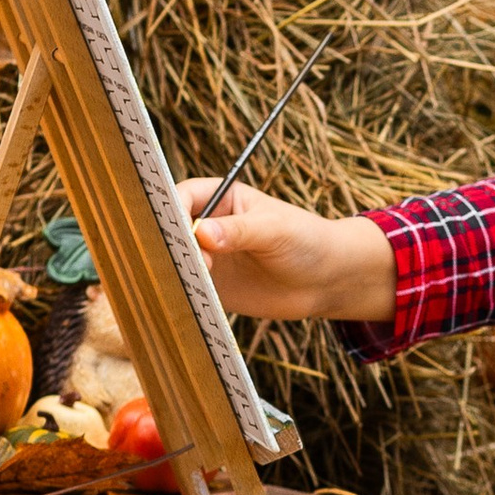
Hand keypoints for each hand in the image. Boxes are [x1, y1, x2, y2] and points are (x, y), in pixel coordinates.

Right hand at [182, 180, 396, 326]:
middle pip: (172, 228)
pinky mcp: (212, 286)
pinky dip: (183, 292)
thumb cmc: (306, 241)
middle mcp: (208, 225)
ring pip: (176, 259)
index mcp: (221, 198)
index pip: (185, 196)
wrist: (326, 280)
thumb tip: (202, 233)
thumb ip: (240, 231)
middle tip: (182, 258)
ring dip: (174, 269)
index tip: (173, 226)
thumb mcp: (275, 230)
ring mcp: (207, 257)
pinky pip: (189, 287)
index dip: (172, 208)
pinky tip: (188, 298)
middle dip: (168, 242)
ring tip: (188, 280)